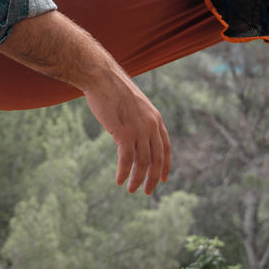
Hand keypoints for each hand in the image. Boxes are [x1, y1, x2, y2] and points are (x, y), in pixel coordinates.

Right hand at [82, 74, 170, 193]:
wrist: (102, 77)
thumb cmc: (113, 89)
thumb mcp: (133, 104)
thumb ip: (137, 120)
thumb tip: (130, 135)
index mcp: (155, 118)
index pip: (166, 147)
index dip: (165, 165)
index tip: (162, 179)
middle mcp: (151, 126)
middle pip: (157, 159)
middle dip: (152, 178)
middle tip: (147, 191)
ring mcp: (139, 130)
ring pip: (143, 163)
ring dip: (137, 180)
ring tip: (131, 190)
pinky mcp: (124, 133)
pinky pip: (127, 160)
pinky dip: (124, 173)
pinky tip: (119, 180)